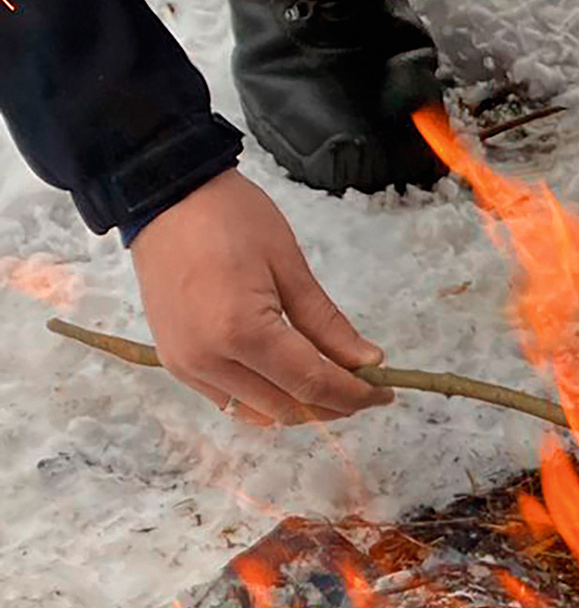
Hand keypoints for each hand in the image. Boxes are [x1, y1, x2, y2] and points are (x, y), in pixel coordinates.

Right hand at [129, 170, 385, 425]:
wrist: (164, 194)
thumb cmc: (228, 217)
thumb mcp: (290, 266)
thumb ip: (328, 325)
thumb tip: (367, 364)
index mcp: (241, 331)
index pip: (312, 384)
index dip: (354, 396)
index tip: (384, 394)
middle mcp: (208, 359)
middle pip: (287, 409)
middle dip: (332, 405)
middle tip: (363, 387)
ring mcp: (187, 365)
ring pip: (259, 414)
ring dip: (299, 406)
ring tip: (328, 382)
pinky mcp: (176, 363)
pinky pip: (230, 400)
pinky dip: (265, 397)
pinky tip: (286, 376)